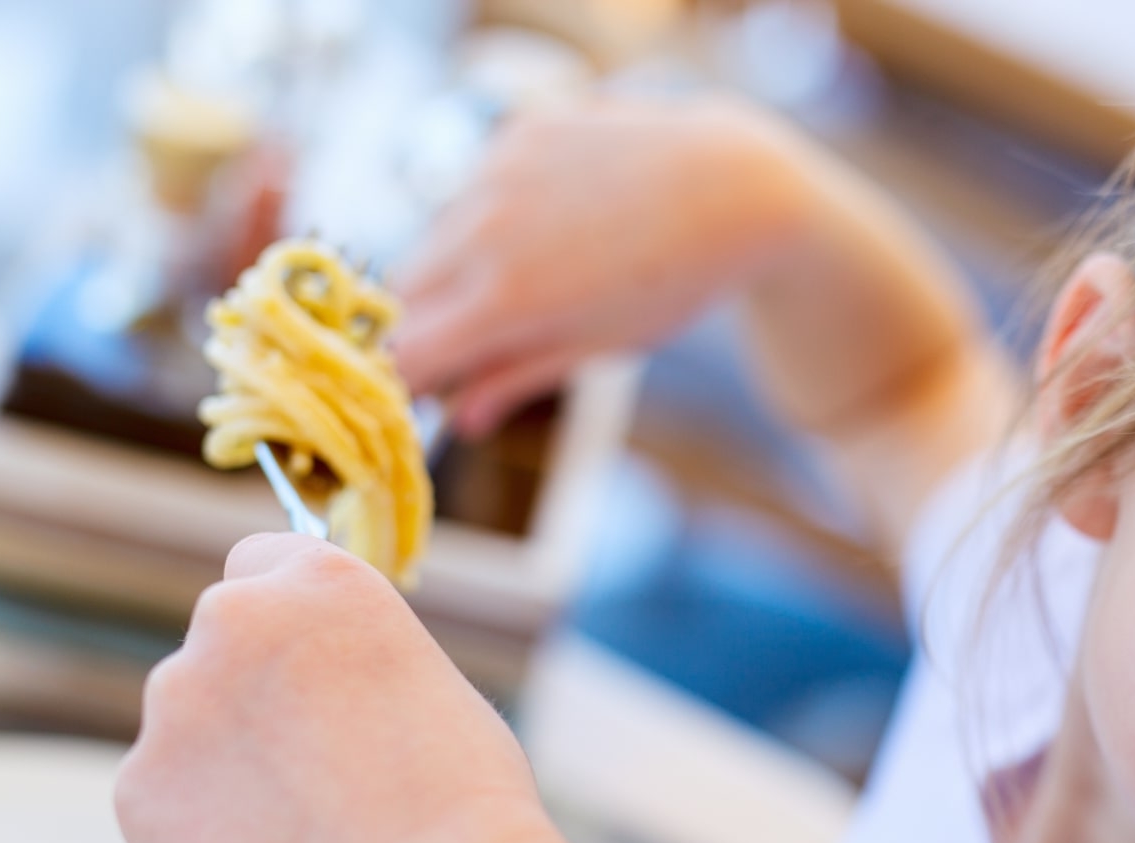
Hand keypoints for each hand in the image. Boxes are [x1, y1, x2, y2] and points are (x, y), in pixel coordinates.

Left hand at [116, 535, 548, 842]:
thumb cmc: (461, 800)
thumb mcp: (431, 688)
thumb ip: (355, 668)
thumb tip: (321, 700)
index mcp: (320, 582)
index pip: (261, 563)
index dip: (286, 621)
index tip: (305, 665)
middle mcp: (230, 621)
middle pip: (220, 647)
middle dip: (252, 696)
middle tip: (315, 769)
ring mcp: (173, 706)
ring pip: (190, 731)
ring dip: (227, 766)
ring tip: (306, 833)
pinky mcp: (137, 790)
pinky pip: (165, 805)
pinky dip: (201, 835)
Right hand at [391, 95, 804, 435]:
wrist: (734, 187)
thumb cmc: (675, 281)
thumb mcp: (600, 345)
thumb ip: (518, 377)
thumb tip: (459, 419)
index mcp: (507, 299)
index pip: (402, 352)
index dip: (400, 380)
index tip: (415, 395)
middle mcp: (485, 229)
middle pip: (402, 294)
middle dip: (420, 325)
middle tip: (466, 348)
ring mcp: (496, 171)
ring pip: (434, 237)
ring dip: (453, 270)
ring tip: (533, 279)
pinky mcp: (514, 131)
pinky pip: (471, 186)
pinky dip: (487, 216)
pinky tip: (552, 224)